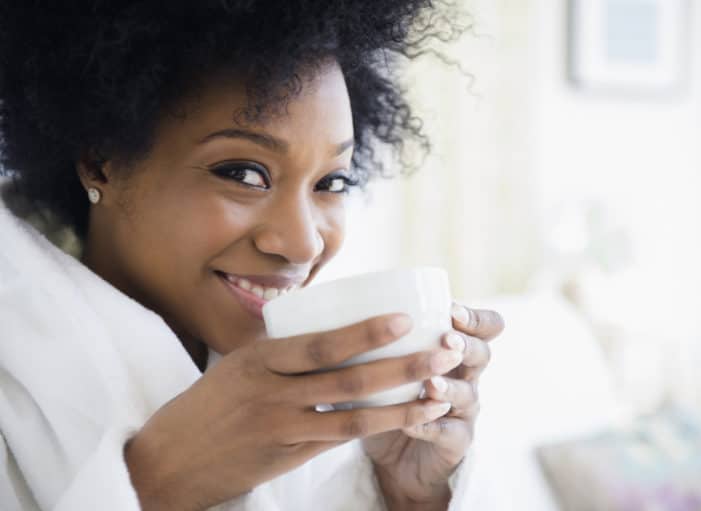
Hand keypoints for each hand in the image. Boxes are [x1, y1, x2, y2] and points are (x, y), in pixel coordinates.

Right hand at [123, 314, 462, 510]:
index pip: (320, 344)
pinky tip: (405, 420)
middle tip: (443, 351)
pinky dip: (373, 430)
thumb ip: (283, 352)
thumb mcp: (239, 365)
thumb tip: (333, 329)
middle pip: (347, 379)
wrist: (168, 461)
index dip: (366, 332)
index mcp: (259, 360)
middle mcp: (271, 393)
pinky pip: (337, 442)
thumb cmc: (207, 405)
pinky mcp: (286, 458)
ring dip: (401, 407)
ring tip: (438, 394)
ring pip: (351, 418)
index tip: (406, 319)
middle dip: (402, 366)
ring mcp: (280, 430)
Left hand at [363, 304, 504, 509]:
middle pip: (482, 354)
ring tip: (430, 384)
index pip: (484, 326)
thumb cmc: (387, 397)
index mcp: (453, 349)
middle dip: (466, 345)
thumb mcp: (382, 364)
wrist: (396, 457)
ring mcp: (464, 411)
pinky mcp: (456, 442)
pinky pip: (449, 433)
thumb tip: (332, 306)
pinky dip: (429, 426)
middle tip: (447, 340)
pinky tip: (409, 424)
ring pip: (468, 394)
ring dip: (449, 387)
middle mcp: (465, 376)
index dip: (475, 318)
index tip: (451, 310)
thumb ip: (373, 339)